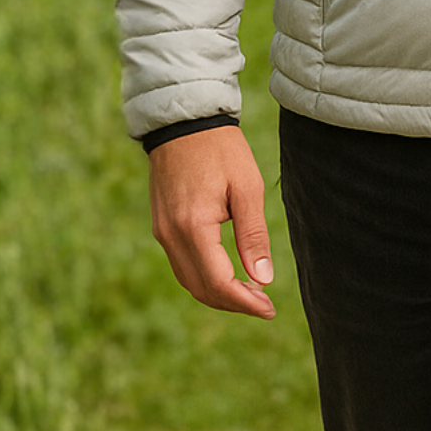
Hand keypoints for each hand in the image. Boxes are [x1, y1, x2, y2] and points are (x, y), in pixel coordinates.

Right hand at [148, 127, 276, 318]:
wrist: (185, 122)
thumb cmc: (222, 150)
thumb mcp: (247, 187)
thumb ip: (253, 235)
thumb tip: (263, 279)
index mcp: (193, 226)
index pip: (217, 282)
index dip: (244, 302)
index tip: (270, 308)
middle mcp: (170, 235)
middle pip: (200, 289)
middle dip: (233, 303)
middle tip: (265, 304)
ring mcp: (162, 232)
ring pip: (189, 280)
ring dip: (219, 292)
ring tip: (253, 291)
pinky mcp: (161, 226)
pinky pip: (182, 264)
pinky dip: (205, 277)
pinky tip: (230, 273)